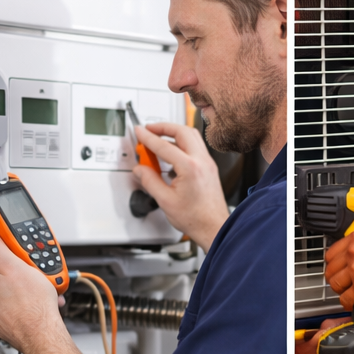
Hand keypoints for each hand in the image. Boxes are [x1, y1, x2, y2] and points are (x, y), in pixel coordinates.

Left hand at [0, 227, 65, 353]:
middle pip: (6, 278)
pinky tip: (38, 307)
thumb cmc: (32, 305)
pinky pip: (17, 309)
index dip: (15, 260)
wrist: (42, 335)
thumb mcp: (16, 265)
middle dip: (25, 277)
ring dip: (29, 292)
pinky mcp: (6, 325)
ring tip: (42, 295)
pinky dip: (28, 306)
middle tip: (39, 280)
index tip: (26, 263)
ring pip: (14, 295)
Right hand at [131, 121, 229, 250]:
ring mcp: (208, 163)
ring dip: (174, 133)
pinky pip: (195, 147)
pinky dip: (182, 144)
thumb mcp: (165, 200)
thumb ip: (149, 181)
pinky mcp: (209, 168)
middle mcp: (202, 161)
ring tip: (159, 138)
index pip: (164, 146)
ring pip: (191, 136)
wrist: (214, 227)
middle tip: (149, 129)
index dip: (148, 137)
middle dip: (163, 127)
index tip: (139, 132)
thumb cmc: (195, 218)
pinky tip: (171, 154)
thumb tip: (140, 170)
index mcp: (190, 168)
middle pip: (182, 131)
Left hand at [324, 228, 353, 309]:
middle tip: (340, 280)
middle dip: (335, 276)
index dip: (333, 262)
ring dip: (340, 289)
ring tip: (346, 291)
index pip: (333, 252)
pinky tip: (351, 302)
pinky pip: (345, 298)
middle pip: (331, 268)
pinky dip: (347, 302)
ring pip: (335, 284)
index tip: (336, 267)